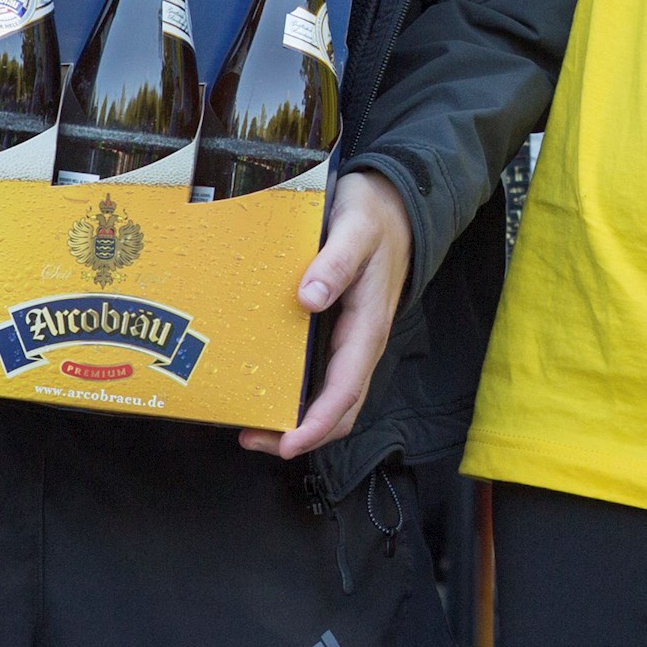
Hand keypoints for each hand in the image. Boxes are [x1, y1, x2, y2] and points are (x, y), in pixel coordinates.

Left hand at [243, 170, 411, 459]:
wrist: (393, 203)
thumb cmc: (373, 216)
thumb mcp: (355, 230)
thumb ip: (334, 262)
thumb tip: (308, 299)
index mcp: (368, 326)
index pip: (346, 390)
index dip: (318, 423)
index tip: (288, 444)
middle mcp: (361, 342)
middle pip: (340, 409)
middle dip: (301, 435)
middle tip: (252, 439)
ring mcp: (351, 340)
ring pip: (332, 398)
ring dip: (297, 420)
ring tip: (252, 426)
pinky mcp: (340, 331)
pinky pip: (322, 377)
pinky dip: (297, 394)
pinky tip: (265, 387)